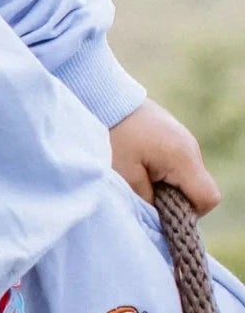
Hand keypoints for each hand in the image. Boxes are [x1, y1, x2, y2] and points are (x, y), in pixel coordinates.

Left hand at [109, 99, 220, 215]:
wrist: (105, 97)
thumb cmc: (113, 135)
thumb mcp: (125, 174)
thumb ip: (146, 198)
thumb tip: (158, 214)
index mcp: (184, 159)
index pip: (207, 198)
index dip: (189, 214)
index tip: (161, 213)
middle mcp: (191, 149)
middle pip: (197, 189)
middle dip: (174, 200)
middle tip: (143, 196)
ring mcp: (184, 140)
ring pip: (185, 177)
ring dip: (165, 185)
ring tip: (136, 178)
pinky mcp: (172, 136)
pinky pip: (176, 163)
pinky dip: (161, 171)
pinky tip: (137, 165)